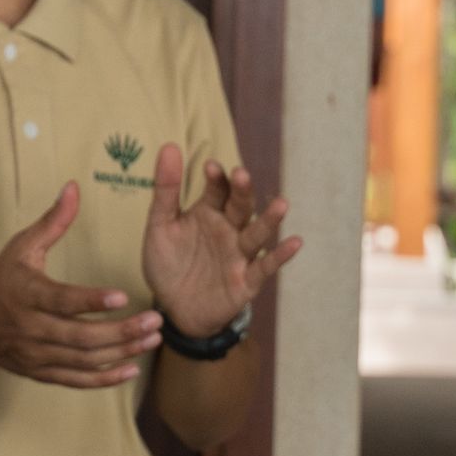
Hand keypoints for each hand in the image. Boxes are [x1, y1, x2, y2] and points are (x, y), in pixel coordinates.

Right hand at [0, 185, 160, 387]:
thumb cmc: (0, 280)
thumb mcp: (21, 247)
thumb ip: (52, 221)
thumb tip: (74, 187)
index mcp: (26, 294)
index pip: (62, 301)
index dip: (92, 300)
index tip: (123, 296)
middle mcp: (31, 328)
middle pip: (81, 336)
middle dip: (122, 331)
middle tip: (155, 321)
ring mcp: (37, 354)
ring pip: (84, 359)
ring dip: (121, 352)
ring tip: (152, 340)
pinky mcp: (41, 373)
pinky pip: (76, 380)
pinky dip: (105, 378)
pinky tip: (131, 368)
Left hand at [139, 147, 302, 339]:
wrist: (172, 310)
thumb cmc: (168, 265)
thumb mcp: (160, 226)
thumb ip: (166, 190)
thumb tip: (169, 145)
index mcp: (209, 212)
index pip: (217, 189)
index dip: (216, 179)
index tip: (210, 167)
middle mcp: (229, 229)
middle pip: (240, 207)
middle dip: (242, 191)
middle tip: (241, 174)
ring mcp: (240, 255)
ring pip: (257, 234)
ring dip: (269, 220)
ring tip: (282, 204)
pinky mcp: (247, 281)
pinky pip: (266, 266)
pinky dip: (280, 256)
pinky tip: (295, 242)